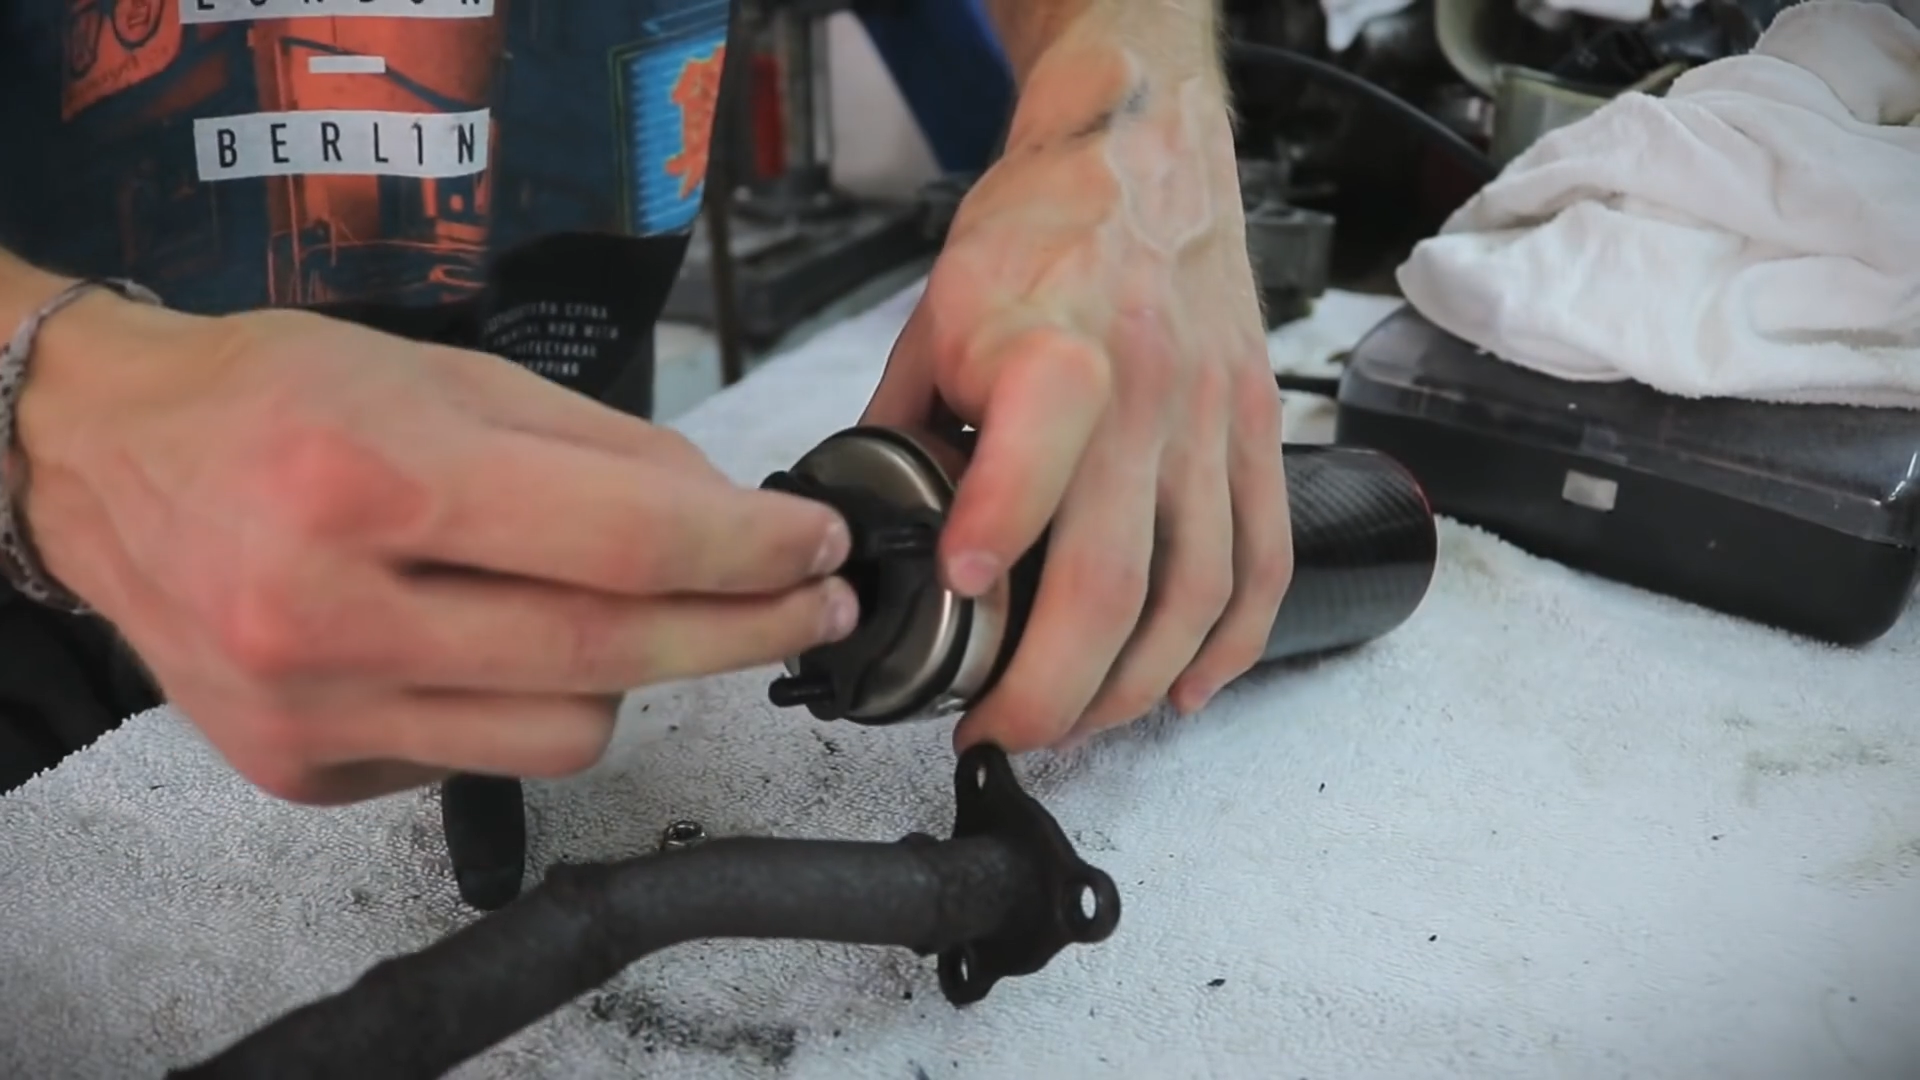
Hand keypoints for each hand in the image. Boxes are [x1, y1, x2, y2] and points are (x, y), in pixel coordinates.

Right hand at [15, 293, 856, 803]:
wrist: (100, 463)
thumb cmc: (279, 396)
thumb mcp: (447, 374)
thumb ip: (603, 451)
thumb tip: (733, 521)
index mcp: (372, 478)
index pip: (623, 544)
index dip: (749, 553)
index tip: (818, 546)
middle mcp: (328, 611)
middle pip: (608, 654)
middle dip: (742, 631)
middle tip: (811, 606)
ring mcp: (310, 710)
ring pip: (566, 735)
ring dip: (630, 675)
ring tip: (607, 610)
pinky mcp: (300, 774)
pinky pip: (481, 760)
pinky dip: (520, 704)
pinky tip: (483, 644)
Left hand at [862, 45, 1292, 751]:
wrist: (1144, 150)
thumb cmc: (1042, 226)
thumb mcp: (940, 316)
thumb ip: (906, 426)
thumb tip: (872, 525)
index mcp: (1057, 356)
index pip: (1027, 473)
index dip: (987, 555)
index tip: (956, 609)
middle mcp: (1148, 398)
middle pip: (1114, 583)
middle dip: (1051, 688)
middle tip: (1002, 731)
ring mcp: (1215, 423)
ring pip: (1196, 598)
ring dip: (1134, 689)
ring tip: (1078, 725)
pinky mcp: (1258, 434)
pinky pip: (1264, 564)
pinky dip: (1231, 645)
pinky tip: (1186, 689)